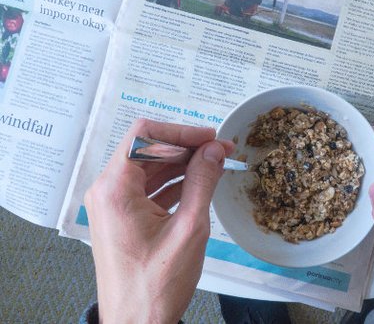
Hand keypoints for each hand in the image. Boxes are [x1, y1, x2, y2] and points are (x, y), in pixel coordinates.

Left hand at [84, 119, 233, 323]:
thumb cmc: (154, 287)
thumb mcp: (189, 228)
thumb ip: (202, 182)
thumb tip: (213, 151)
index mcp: (115, 190)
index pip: (145, 136)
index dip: (181, 131)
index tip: (209, 138)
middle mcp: (107, 192)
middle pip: (148, 149)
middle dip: (186, 147)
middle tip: (220, 150)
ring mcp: (113, 205)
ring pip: (150, 167)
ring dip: (183, 164)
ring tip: (215, 164)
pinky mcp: (123, 216)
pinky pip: (149, 187)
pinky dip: (175, 182)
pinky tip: (200, 183)